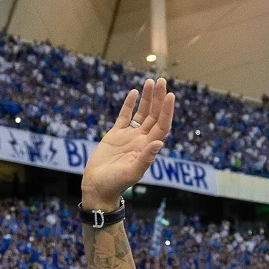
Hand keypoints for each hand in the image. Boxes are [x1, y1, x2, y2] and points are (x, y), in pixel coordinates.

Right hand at [80, 78, 174, 208]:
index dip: (167, 111)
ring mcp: (129, 136)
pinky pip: (124, 116)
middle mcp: (141, 140)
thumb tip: (159, 143)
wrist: (98, 187)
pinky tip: (134, 92)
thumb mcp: (132, 172)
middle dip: (158, 98)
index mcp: (148, 148)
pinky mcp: (115, 135)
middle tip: (161, 81)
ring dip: (147, 98)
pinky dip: (129, 104)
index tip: (170, 95)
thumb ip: (146, 159)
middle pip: (154, 115)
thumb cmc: (115, 184)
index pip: (162, 125)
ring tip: (151, 82)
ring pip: (142, 113)